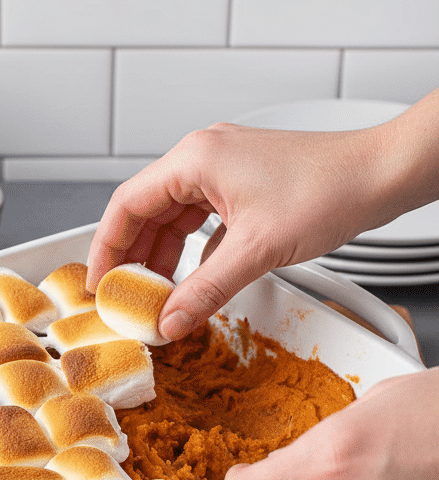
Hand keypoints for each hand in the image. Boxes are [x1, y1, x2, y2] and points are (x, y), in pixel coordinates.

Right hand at [87, 96, 438, 340]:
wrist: (381, 173)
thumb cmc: (329, 189)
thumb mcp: (257, 251)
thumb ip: (206, 291)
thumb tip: (169, 322)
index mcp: (194, 159)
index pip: (126, 205)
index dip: (106, 249)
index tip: (98, 284)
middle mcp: (203, 156)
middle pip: (146, 211)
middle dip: (133, 258)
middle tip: (124, 297)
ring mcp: (224, 167)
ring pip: (173, 216)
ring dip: (162, 256)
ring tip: (155, 294)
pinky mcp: (243, 182)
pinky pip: (200, 218)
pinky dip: (191, 249)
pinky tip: (194, 278)